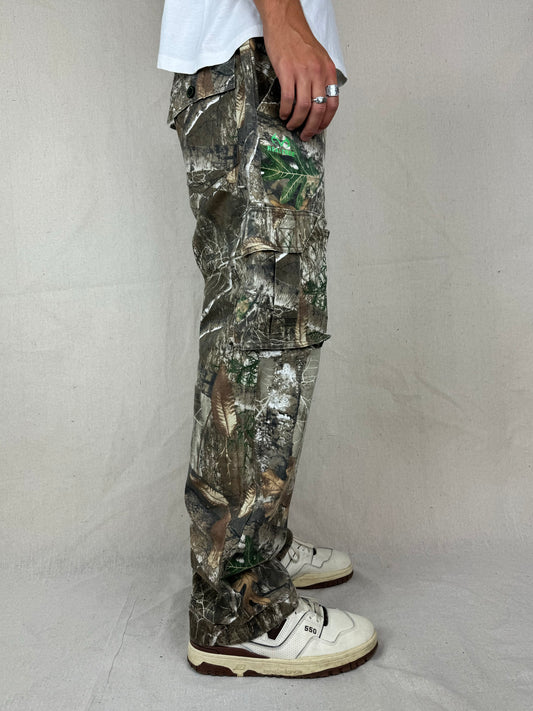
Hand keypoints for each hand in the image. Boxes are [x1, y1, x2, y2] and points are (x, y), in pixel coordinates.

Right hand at [253, 0, 338, 140]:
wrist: (285, 22)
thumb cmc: (299, 40)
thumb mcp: (319, 58)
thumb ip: (321, 77)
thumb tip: (319, 100)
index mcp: (328, 71)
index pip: (333, 103)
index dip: (326, 120)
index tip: (319, 128)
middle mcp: (318, 72)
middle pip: (318, 109)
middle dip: (312, 127)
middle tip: (305, 135)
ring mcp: (302, 72)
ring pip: (304, 107)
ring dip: (297, 121)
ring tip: (291, 125)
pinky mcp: (287, 71)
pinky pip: (288, 99)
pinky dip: (286, 110)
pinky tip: (283, 113)